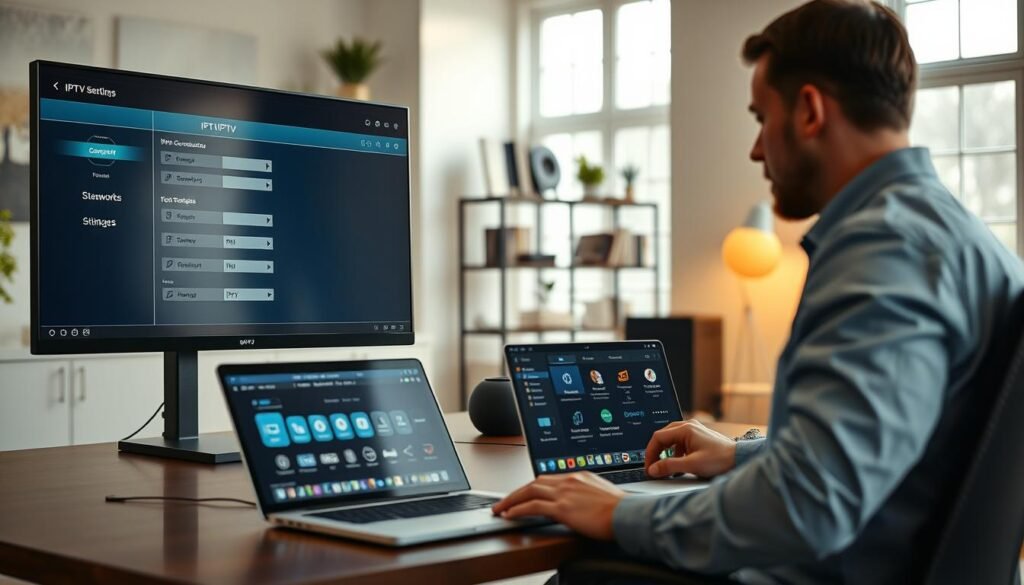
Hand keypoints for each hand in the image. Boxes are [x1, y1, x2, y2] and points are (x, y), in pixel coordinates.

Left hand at [492, 472, 625, 539]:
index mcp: (579, 475)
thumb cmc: (622, 510)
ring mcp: (565, 492)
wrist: (630, 515)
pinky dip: (518, 509)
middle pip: (535, 482)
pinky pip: (533, 506)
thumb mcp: (602, 496)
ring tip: (500, 509)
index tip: (523, 493)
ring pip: (529, 491)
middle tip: (504, 501)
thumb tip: (580, 505)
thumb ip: (586, 496)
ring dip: (511, 500)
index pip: (548, 478)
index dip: (532, 486)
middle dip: (517, 492)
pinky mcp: (563, 507)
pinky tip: (510, 515)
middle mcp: (570, 480)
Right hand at [645, 420, 736, 478]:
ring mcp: (694, 431)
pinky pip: (680, 443)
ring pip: (671, 440)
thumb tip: (652, 469)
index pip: (658, 437)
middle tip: (654, 467)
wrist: (740, 460)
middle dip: (656, 453)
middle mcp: (688, 426)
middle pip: (663, 437)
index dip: (650, 453)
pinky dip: (675, 453)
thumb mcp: (691, 465)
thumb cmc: (720, 460)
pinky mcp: (698, 437)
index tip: (649, 466)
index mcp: (685, 429)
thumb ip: (669, 466)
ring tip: (666, 468)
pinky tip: (679, 465)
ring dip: (666, 454)